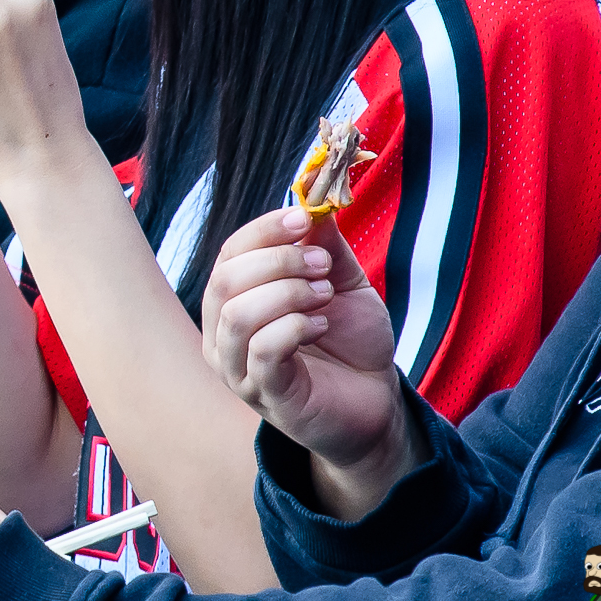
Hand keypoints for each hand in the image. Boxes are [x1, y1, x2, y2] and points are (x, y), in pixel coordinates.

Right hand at [203, 208, 421, 518]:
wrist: (376, 401)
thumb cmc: (350, 340)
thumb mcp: (341, 280)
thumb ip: (323, 245)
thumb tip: (314, 199)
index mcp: (237, 299)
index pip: (230, 253)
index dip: (264, 230)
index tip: (303, 217)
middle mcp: (224, 333)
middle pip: (226, 279)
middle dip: (280, 261)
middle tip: (323, 266)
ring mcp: (239, 369)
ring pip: (238, 315)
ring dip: (288, 293)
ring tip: (325, 296)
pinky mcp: (264, 396)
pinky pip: (262, 352)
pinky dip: (295, 327)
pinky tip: (321, 324)